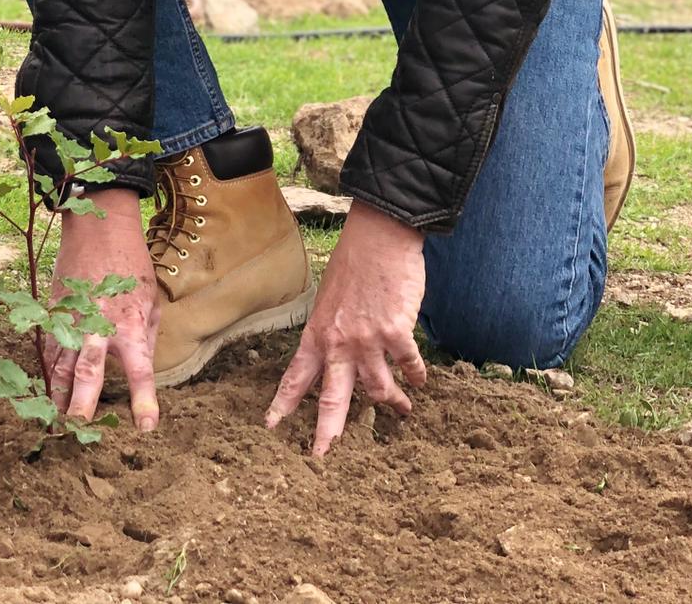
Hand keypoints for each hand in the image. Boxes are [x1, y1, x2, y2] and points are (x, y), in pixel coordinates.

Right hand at [43, 189, 159, 431]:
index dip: (143, 401)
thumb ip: (146, 336)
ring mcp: (73, 319)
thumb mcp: (151, 299)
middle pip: (88, 371)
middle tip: (77, 429)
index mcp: (130, 324)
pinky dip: (49, 371)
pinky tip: (47, 390)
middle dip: (82, 403)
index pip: (140, 371)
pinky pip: (50, 348)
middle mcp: (99, 326)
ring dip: (58, 393)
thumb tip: (141, 367)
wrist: (98, 229)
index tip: (146, 428)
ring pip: (61, 363)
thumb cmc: (131, 263)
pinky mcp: (55, 313)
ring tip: (55, 422)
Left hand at [266, 201, 427, 453]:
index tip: (271, 426)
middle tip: (321, 454)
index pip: (295, 376)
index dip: (283, 404)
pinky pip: (409, 367)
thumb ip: (331, 331)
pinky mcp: (396, 333)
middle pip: (331, 398)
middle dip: (327, 431)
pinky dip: (416, 376)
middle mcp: (338, 343)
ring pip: (377, 389)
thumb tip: (339, 353)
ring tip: (403, 411)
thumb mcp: (329, 299)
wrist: (379, 238)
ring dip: (392, 403)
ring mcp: (367, 340)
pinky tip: (421, 380)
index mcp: (317, 334)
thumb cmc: (353, 264)